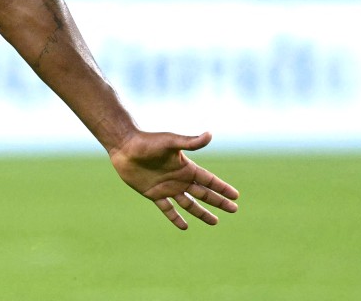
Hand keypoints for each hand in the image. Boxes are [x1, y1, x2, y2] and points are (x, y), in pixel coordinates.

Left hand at [108, 130, 239, 229]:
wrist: (124, 146)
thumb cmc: (147, 141)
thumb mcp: (171, 142)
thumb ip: (190, 142)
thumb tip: (210, 134)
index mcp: (185, 167)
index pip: (209, 180)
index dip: (222, 188)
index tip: (236, 196)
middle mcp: (178, 178)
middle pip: (203, 193)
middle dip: (218, 201)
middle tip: (234, 209)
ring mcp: (167, 187)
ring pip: (189, 204)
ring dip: (202, 213)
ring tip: (215, 222)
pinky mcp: (153, 194)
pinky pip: (167, 209)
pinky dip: (175, 217)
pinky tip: (184, 226)